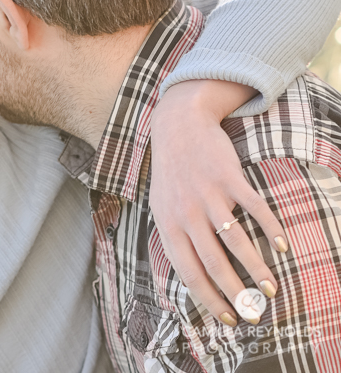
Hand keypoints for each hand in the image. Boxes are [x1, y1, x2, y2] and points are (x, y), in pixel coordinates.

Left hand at [150, 80, 288, 325]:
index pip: (188, 273)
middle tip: (255, 314)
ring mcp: (208, 195)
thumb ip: (174, 237)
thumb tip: (191, 275)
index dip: (209, 299)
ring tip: (271, 289)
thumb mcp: (161, 206)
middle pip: (214, 264)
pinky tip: (283, 246)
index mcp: (167, 225)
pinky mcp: (228, 177)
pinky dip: (271, 230)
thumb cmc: (172, 174)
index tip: (229, 318)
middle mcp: (186, 213)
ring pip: (236, 242)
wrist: (177, 126)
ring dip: (257, 269)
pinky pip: (254, 209)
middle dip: (237, 295)